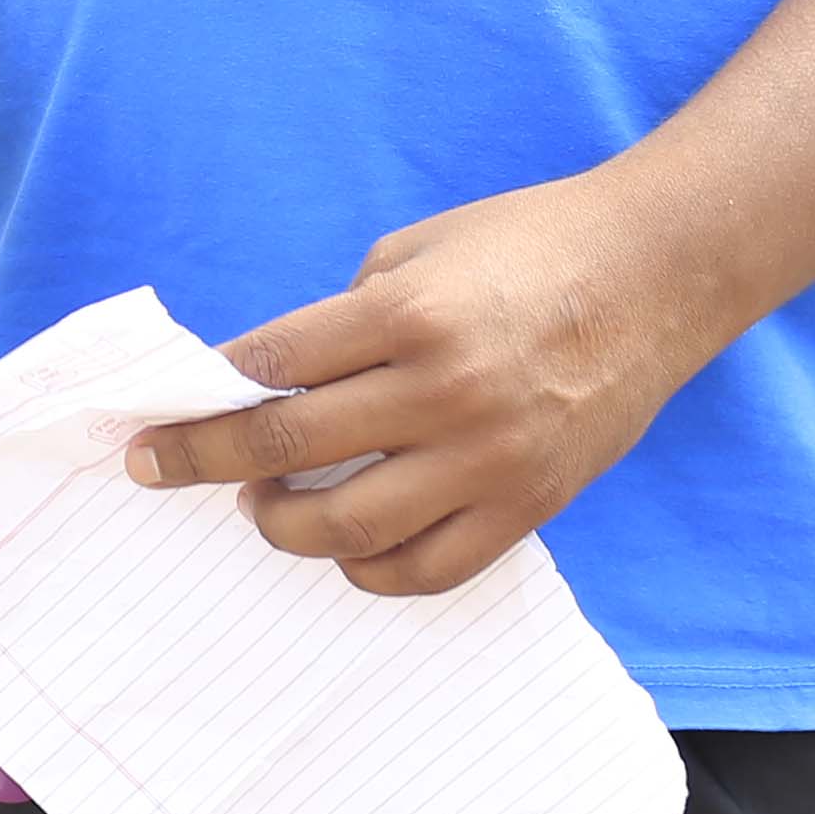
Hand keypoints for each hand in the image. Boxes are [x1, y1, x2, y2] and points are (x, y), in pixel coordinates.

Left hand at [124, 170, 733, 597]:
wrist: (659, 271)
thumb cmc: (529, 244)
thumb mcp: (419, 250)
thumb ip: (347, 317)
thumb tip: (271, 379)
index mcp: (408, 314)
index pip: (271, 365)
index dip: (202, 393)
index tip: (155, 412)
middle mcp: (445, 391)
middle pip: (289, 445)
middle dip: (203, 460)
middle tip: (157, 465)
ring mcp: (490, 457)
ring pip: (350, 527)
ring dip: (282, 524)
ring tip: (260, 503)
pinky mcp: (531, 504)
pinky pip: (431, 567)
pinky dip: (371, 569)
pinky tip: (344, 545)